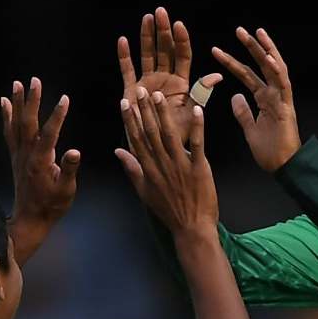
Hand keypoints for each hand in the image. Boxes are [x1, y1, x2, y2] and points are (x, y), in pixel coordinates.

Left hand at [1, 77, 78, 262]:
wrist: (30, 219)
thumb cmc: (52, 206)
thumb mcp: (66, 191)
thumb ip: (69, 170)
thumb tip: (74, 152)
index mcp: (41, 162)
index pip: (50, 134)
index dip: (57, 116)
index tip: (65, 99)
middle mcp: (26, 155)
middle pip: (28, 123)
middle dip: (32, 101)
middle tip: (35, 80)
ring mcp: (18, 154)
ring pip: (16, 124)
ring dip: (17, 103)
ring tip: (17, 83)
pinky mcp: (15, 156)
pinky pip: (8, 132)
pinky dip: (6, 116)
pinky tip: (5, 101)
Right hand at [114, 6, 220, 151]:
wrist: (159, 154)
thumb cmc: (178, 137)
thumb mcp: (192, 115)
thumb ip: (201, 95)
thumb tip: (216, 77)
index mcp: (182, 84)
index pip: (182, 56)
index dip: (181, 40)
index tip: (179, 25)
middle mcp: (165, 79)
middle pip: (164, 50)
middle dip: (163, 31)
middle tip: (161, 12)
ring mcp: (148, 83)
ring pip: (147, 55)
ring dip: (146, 37)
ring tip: (146, 18)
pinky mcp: (131, 90)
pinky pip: (128, 70)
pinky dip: (125, 56)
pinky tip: (123, 41)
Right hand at [114, 85, 216, 233]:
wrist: (191, 228)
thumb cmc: (169, 210)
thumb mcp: (144, 191)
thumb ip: (132, 169)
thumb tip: (118, 151)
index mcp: (149, 170)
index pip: (136, 140)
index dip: (131, 120)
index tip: (125, 103)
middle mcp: (162, 165)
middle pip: (151, 133)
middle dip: (145, 111)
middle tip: (141, 90)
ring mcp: (180, 166)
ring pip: (170, 135)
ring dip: (164, 114)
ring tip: (159, 96)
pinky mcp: (199, 168)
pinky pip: (198, 144)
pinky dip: (198, 127)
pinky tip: (197, 110)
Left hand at [210, 26, 301, 171]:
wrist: (283, 166)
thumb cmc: (270, 151)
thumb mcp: (250, 129)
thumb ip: (243, 112)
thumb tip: (235, 96)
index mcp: (264, 98)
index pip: (247, 74)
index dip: (232, 62)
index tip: (216, 51)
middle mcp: (274, 94)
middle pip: (261, 65)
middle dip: (251, 46)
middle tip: (238, 30)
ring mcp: (281, 98)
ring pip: (275, 68)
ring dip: (266, 50)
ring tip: (255, 33)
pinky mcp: (287, 106)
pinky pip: (282, 84)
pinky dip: (276, 70)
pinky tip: (268, 57)